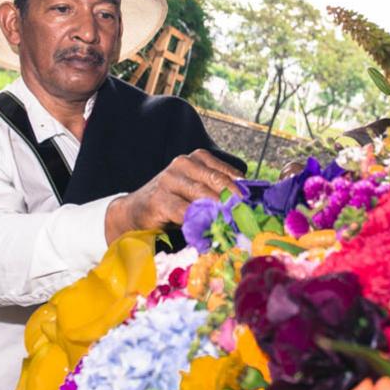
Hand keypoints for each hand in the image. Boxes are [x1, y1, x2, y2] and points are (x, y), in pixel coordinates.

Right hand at [104, 149, 243, 242]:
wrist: (134, 211)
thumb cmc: (172, 201)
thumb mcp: (195, 190)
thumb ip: (216, 191)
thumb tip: (246, 203)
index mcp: (195, 158)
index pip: (225, 171)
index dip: (241, 187)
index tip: (255, 202)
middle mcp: (182, 164)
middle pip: (216, 180)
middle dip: (234, 198)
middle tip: (248, 213)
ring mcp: (169, 180)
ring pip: (202, 195)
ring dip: (220, 211)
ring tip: (233, 223)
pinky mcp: (159, 199)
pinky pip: (185, 212)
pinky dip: (199, 222)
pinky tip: (209, 231)